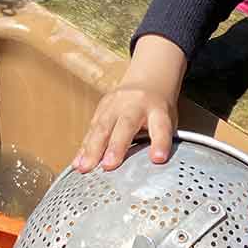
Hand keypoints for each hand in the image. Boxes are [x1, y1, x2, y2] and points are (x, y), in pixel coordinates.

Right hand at [72, 35, 186, 172]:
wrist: (148, 80)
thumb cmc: (159, 108)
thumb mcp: (168, 121)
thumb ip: (160, 140)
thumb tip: (153, 166)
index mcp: (158, 109)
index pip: (160, 126)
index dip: (160, 143)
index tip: (158, 159)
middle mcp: (136, 103)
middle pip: (125, 124)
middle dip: (116, 146)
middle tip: (108, 166)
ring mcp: (116, 103)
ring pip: (103, 126)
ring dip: (93, 149)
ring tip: (85, 168)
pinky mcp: (102, 106)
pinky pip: (92, 128)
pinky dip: (84, 146)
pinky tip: (78, 162)